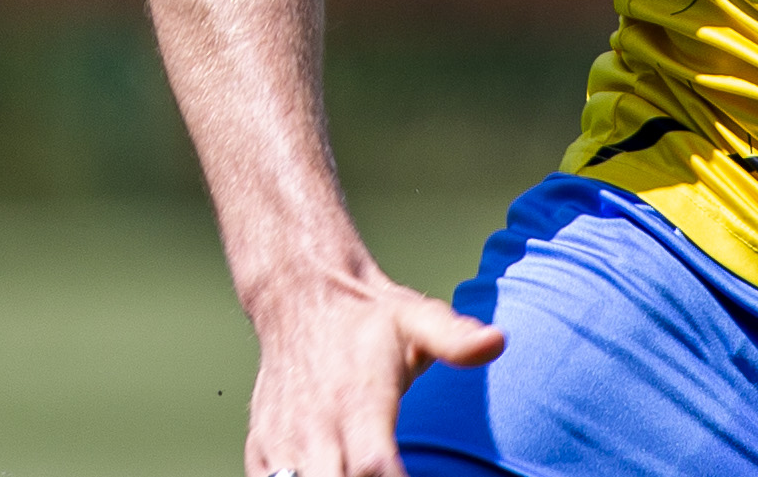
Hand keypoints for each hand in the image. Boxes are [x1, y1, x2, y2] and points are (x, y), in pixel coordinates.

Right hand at [243, 264, 501, 476]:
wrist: (301, 298)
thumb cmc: (369, 318)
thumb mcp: (417, 318)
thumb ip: (455, 338)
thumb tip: (496, 342)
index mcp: (358, 402)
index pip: (375, 467)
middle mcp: (316, 428)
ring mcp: (282, 442)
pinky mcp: (260, 449)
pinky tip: (332, 475)